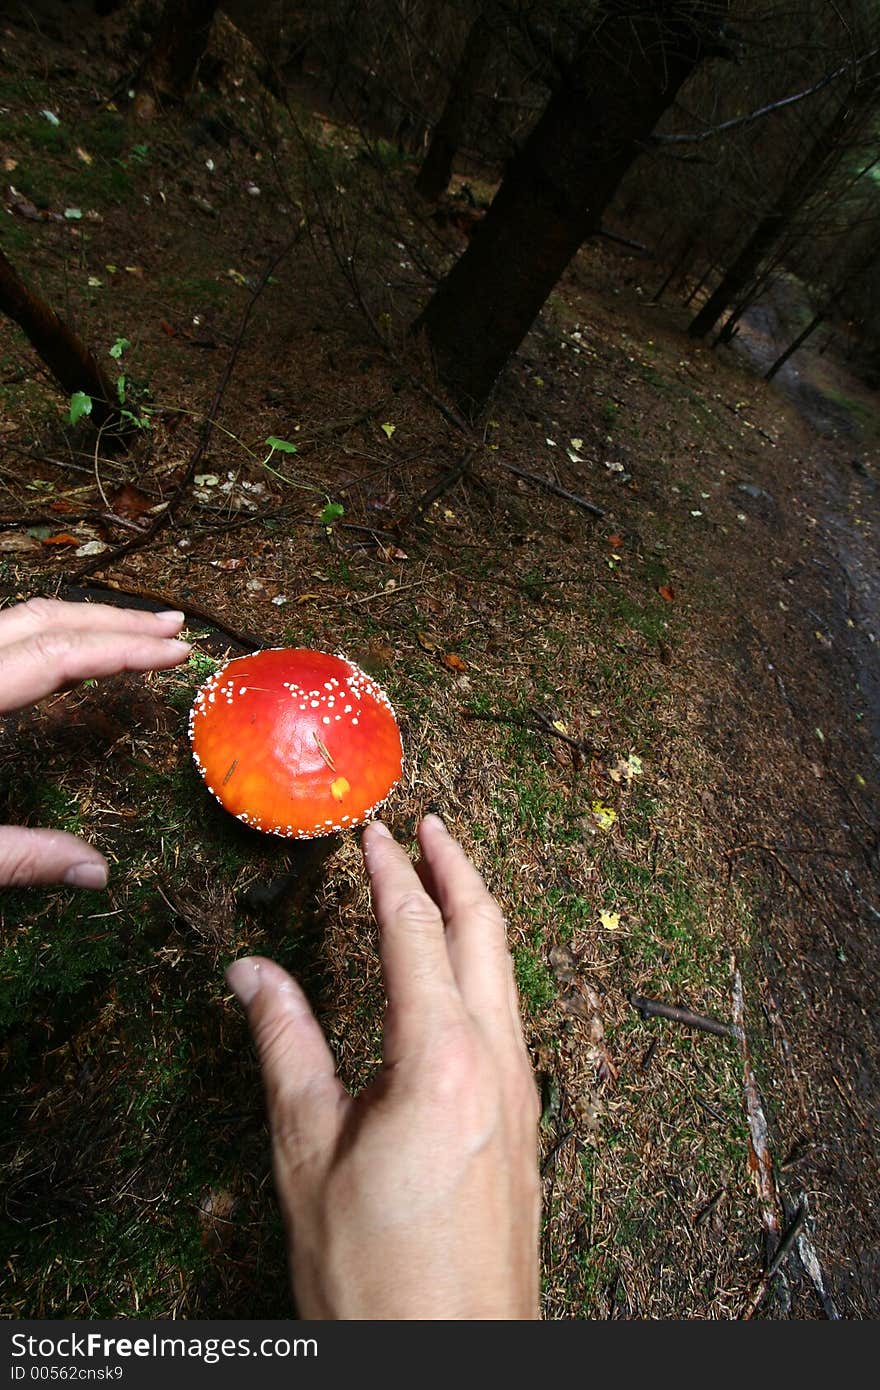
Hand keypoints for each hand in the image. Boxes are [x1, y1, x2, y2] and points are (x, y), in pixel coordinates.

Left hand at [0, 596, 190, 888]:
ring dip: (85, 622)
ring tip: (141, 632)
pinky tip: (78, 656)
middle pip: (45, 621)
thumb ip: (20, 857)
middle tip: (174, 629)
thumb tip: (96, 872)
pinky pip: (8, 638)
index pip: (56, 656)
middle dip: (115, 621)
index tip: (178, 653)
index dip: (123, 650)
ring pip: (21, 620)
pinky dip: (53, 638)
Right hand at [227, 814, 540, 1319]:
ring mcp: (521, 1093)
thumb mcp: (308, 1155)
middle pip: (486, 932)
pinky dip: (487, 968)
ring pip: (508, 971)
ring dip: (477, 915)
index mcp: (441, 1059)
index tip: (372, 834)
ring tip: (447, 883)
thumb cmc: (376, 1275)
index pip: (414, 933)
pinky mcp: (526, 1124)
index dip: (390, 874)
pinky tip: (462, 980)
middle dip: (458, 868)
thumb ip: (285, 1047)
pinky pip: (512, 1016)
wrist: (455, 1356)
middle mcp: (497, 1062)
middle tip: (429, 827)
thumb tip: (253, 973)